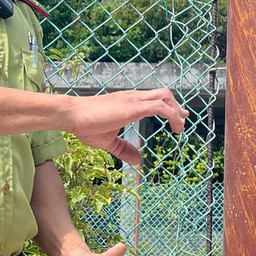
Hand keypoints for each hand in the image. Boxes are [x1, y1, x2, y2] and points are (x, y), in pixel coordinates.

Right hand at [68, 89, 186, 165]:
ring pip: (165, 96)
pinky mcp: (132, 106)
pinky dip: (171, 115)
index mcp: (129, 102)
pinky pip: (159, 107)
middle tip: (183, 119)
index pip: (154, 99)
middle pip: (164, 94)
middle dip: (176, 106)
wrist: (72, 115)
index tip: (179, 115)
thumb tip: (137, 161)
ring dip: (176, 110)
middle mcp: (134, 97)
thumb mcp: (109, 141)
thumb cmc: (86, 125)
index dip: (169, 106)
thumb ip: (124, 150)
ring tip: (179, 126)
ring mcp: (134, 100)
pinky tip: (174, 127)